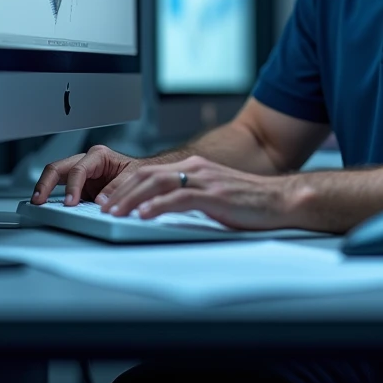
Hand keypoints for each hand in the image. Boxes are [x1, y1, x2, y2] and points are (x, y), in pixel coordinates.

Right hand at [31, 145, 149, 205]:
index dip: (72, 186)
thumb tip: (101, 199)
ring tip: (37, 203)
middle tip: (39, 199)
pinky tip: (47, 206)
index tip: (70, 202)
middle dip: (45, 183)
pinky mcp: (79, 186)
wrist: (143, 177)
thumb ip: (117, 187)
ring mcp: (81, 174)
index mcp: (98, 156)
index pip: (79, 169)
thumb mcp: (132, 177)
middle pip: (58, 168)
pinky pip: (60, 189)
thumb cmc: (138, 172)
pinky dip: (52, 197)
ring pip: (54, 176)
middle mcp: (87, 162)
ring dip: (44, 189)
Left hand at [102, 155, 307, 230]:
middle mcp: (196, 169)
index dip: (126, 185)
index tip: (108, 200)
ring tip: (114, 213)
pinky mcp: (215, 195)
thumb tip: (161, 212)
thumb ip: (189, 198)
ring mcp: (206, 180)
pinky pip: (181, 197)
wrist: (280, 200)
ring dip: (132, 199)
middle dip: (121, 191)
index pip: (150, 172)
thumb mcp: (212, 196)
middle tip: (103, 207)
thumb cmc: (249, 203)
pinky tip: (145, 215)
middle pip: (148, 175)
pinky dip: (159, 205)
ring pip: (159, 183)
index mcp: (194, 168)